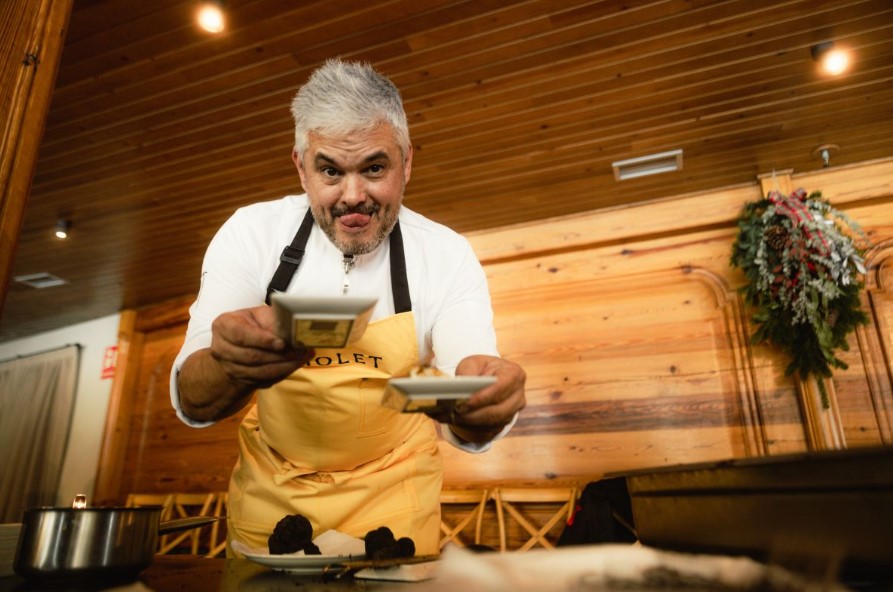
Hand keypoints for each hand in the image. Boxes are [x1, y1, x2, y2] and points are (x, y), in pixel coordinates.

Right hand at [178, 304, 313, 421]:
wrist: (238, 344)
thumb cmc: (252, 324)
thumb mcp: (259, 315)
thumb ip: (271, 320)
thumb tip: (292, 328)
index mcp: (224, 325)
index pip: (241, 335)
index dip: (262, 340)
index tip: (282, 343)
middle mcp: (221, 347)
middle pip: (251, 356)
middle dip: (279, 355)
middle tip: (301, 351)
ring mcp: (228, 367)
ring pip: (259, 371)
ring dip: (284, 366)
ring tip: (302, 358)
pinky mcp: (240, 380)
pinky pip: (263, 380)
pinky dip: (281, 374)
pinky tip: (295, 365)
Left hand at [448, 355, 525, 443]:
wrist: (489, 377)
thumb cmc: (482, 369)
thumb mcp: (473, 363)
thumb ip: (468, 373)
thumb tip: (460, 388)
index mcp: (514, 374)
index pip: (499, 389)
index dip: (481, 398)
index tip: (464, 403)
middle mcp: (518, 395)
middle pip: (496, 411)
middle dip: (473, 415)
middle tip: (453, 413)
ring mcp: (513, 411)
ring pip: (492, 424)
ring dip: (469, 423)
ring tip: (450, 418)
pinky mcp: (505, 423)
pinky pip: (488, 430)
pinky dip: (470, 428)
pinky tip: (455, 422)